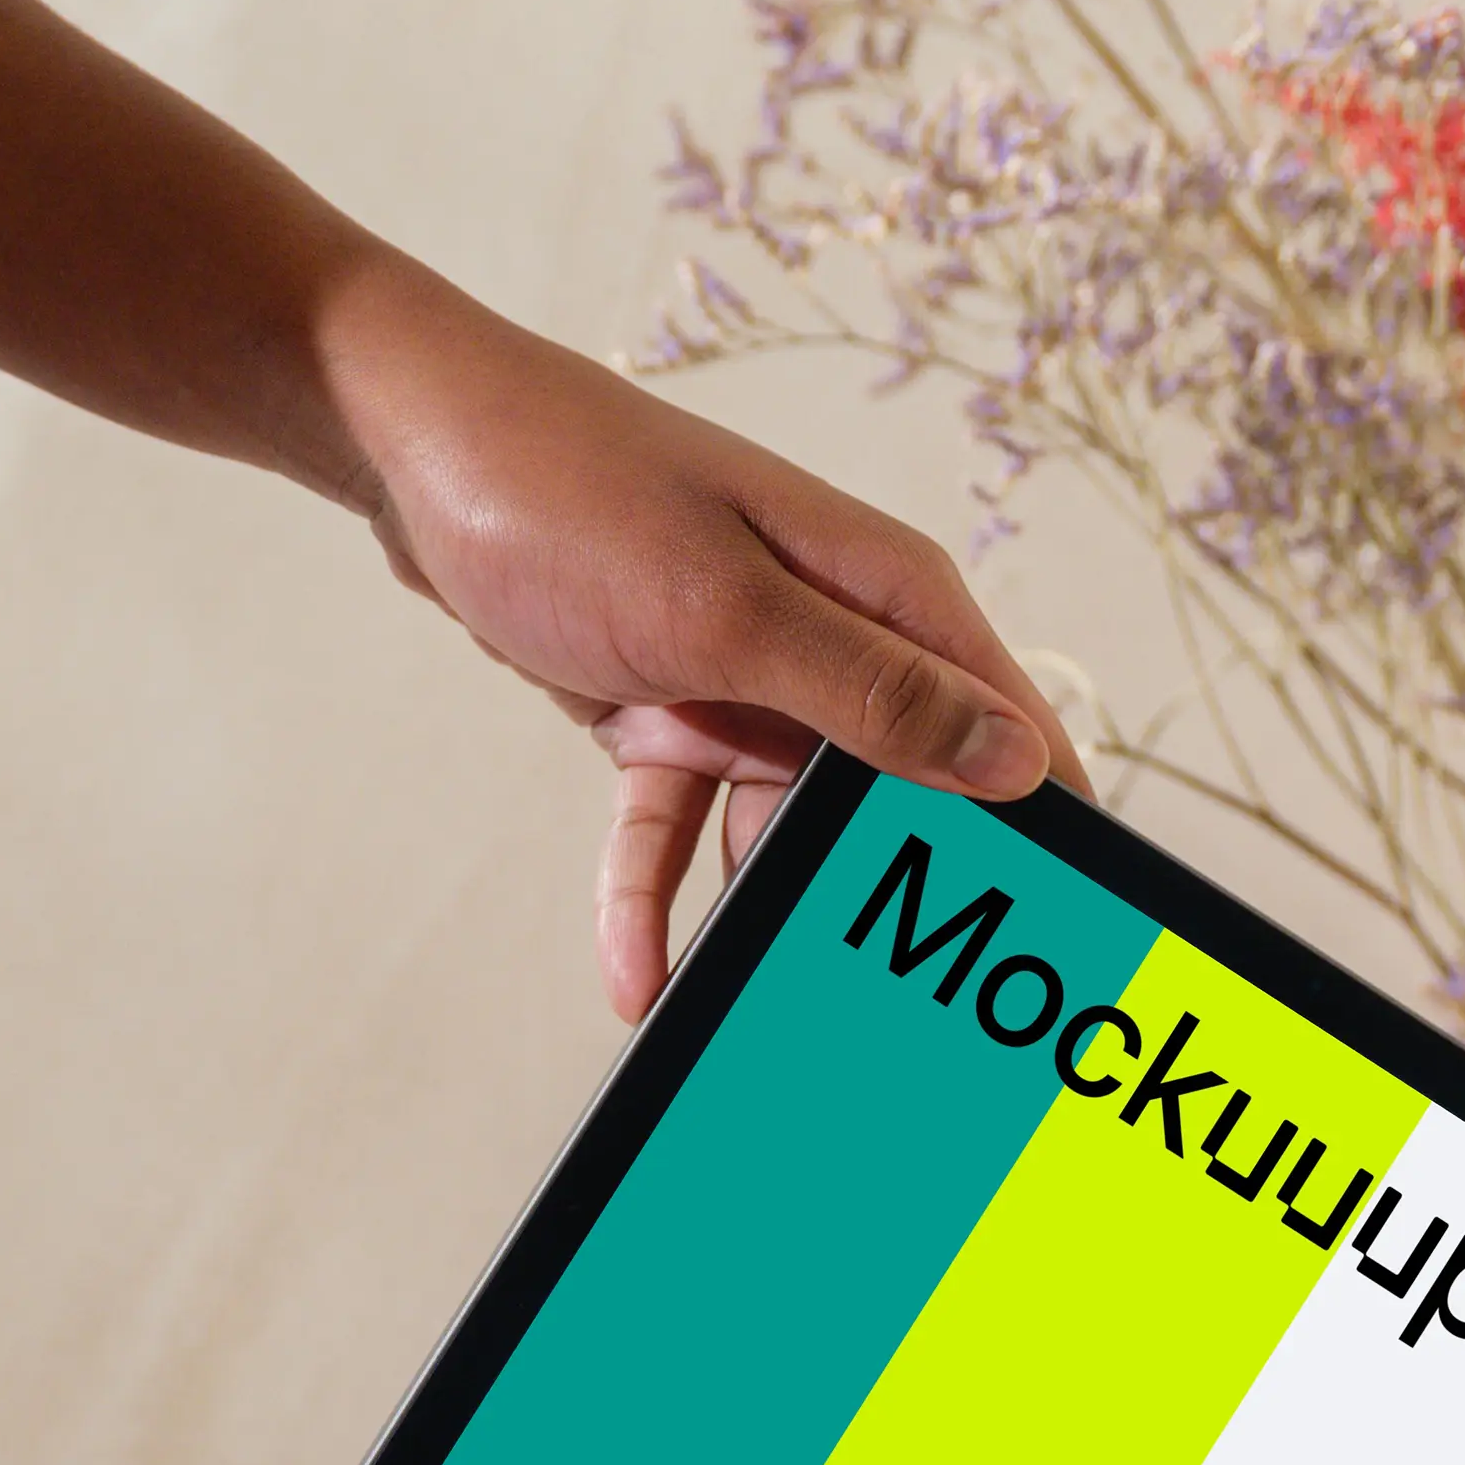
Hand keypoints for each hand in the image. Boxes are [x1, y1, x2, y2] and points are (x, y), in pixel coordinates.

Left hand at [314, 265, 1080, 1015]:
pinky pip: (674, 823)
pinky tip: (635, 978)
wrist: (411, 449)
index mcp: (882, 588)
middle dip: (892, 891)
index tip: (1053, 934)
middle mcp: (830, 630)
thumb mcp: (726, 610)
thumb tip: (1012, 760)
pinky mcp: (663, 706)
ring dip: (758, 912)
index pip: (1001, 719)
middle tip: (893, 1012)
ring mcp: (745, 673)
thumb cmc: (568, 494)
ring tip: (755, 1015)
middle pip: (898, 787)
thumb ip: (866, 689)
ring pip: (780, 825)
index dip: (1039, 822)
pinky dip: (653, 894)